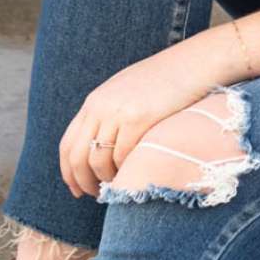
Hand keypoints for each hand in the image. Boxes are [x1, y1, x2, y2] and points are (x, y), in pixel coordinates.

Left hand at [59, 36, 231, 198]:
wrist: (192, 64)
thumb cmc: (164, 82)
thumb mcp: (126, 93)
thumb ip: (109, 115)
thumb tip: (100, 149)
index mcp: (94, 101)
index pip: (67, 144)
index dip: (68, 172)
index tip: (76, 189)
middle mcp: (100, 107)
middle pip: (78, 156)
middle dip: (83, 182)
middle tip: (95, 195)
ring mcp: (118, 113)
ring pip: (99, 160)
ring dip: (106, 180)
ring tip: (119, 186)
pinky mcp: (139, 119)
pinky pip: (123, 156)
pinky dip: (126, 170)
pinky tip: (134, 174)